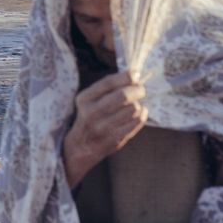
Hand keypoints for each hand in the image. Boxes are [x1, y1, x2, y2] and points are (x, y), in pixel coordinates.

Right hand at [63, 70, 146, 187]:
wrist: (80, 147)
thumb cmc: (90, 117)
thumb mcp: (90, 100)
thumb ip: (108, 87)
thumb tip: (134, 75)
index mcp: (84, 99)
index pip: (107, 83)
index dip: (124, 77)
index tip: (135, 75)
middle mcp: (91, 113)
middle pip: (123, 96)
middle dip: (137, 90)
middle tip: (141, 90)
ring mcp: (103, 128)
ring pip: (133, 109)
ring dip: (138, 104)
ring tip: (134, 105)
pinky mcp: (114, 139)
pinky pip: (136, 122)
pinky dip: (142, 115)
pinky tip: (137, 114)